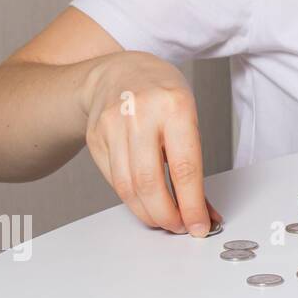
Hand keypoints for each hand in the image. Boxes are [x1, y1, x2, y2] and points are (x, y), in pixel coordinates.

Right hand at [79, 51, 219, 235]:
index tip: (199, 225)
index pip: (185, 167)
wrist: (120, 70)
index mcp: (175, 107)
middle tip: (179, 227)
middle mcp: (141, 115)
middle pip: (149, 182)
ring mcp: (112, 126)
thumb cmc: (162, 93)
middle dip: (166, 215)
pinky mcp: (94, 138)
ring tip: (163, 219)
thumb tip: (204, 210)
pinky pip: (113, 180)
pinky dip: (131, 198)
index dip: (191, 204)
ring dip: (147, 213)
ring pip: (127, 186)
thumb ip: (193, 163)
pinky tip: (144, 201)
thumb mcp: (189, 116)